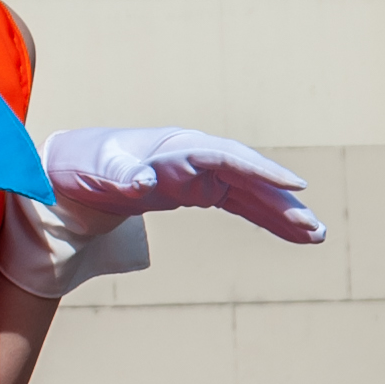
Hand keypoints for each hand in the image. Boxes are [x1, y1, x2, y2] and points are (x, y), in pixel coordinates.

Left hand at [41, 127, 323, 244]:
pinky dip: (265, 219)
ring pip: (250, 193)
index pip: (226, 158)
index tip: (292, 188)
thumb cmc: (82, 165)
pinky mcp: (198, 191)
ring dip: (282, 214)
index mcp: (175, 147)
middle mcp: (195, 156)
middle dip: (281, 201)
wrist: (69, 170)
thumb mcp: (95, 170)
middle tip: (314, 228)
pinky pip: (240, 204)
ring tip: (316, 236)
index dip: (260, 172)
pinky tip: (292, 234)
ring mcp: (200, 173)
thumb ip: (121, 174)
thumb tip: (144, 182)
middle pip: (247, 177)